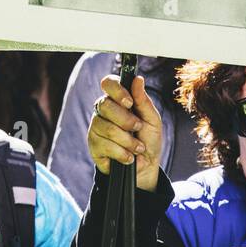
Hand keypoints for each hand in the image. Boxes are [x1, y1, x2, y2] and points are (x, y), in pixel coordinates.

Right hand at [88, 73, 161, 192]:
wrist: (145, 167)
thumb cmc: (148, 140)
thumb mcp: (152, 120)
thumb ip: (143, 100)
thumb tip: (137, 79)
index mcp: (117, 100)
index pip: (108, 83)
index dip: (117, 91)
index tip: (129, 102)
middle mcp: (103, 111)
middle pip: (105, 105)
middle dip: (126, 120)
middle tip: (138, 128)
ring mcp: (96, 128)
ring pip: (107, 128)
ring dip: (128, 140)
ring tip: (137, 148)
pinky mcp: (93, 145)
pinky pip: (105, 145)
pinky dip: (122, 153)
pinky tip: (128, 156)